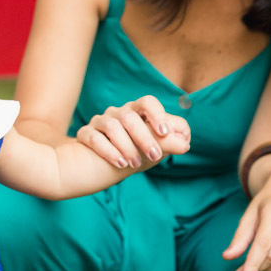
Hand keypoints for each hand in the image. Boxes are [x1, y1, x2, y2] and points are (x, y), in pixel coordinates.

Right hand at [76, 95, 190, 168]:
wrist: (98, 168)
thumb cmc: (132, 155)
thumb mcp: (152, 151)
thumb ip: (168, 144)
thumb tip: (185, 143)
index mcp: (137, 112)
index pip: (148, 102)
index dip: (157, 115)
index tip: (165, 133)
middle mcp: (118, 113)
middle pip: (130, 117)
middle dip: (144, 137)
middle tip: (154, 156)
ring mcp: (100, 122)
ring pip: (112, 126)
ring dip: (126, 147)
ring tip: (135, 165)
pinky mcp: (84, 134)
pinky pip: (94, 138)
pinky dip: (109, 151)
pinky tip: (120, 164)